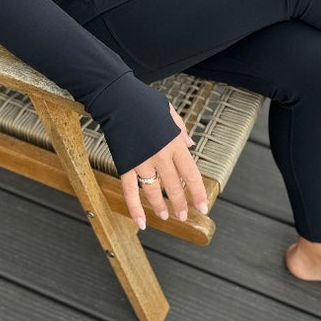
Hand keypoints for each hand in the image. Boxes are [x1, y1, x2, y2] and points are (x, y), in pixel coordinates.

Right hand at [120, 104, 208, 230]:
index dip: (198, 193)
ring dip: (160, 207)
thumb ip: (181, 130)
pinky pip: (130, 191)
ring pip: (153, 192)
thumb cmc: (143, 101)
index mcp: (174, 143)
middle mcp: (160, 156)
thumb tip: (190, 145)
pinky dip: (135, 208)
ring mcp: (142, 161)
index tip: (203, 207)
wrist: (117, 98)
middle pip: (174, 187)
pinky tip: (141, 221)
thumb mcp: (169, 111)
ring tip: (164, 216)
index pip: (191, 174)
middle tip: (183, 215)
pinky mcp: (125, 164)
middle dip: (180, 205)